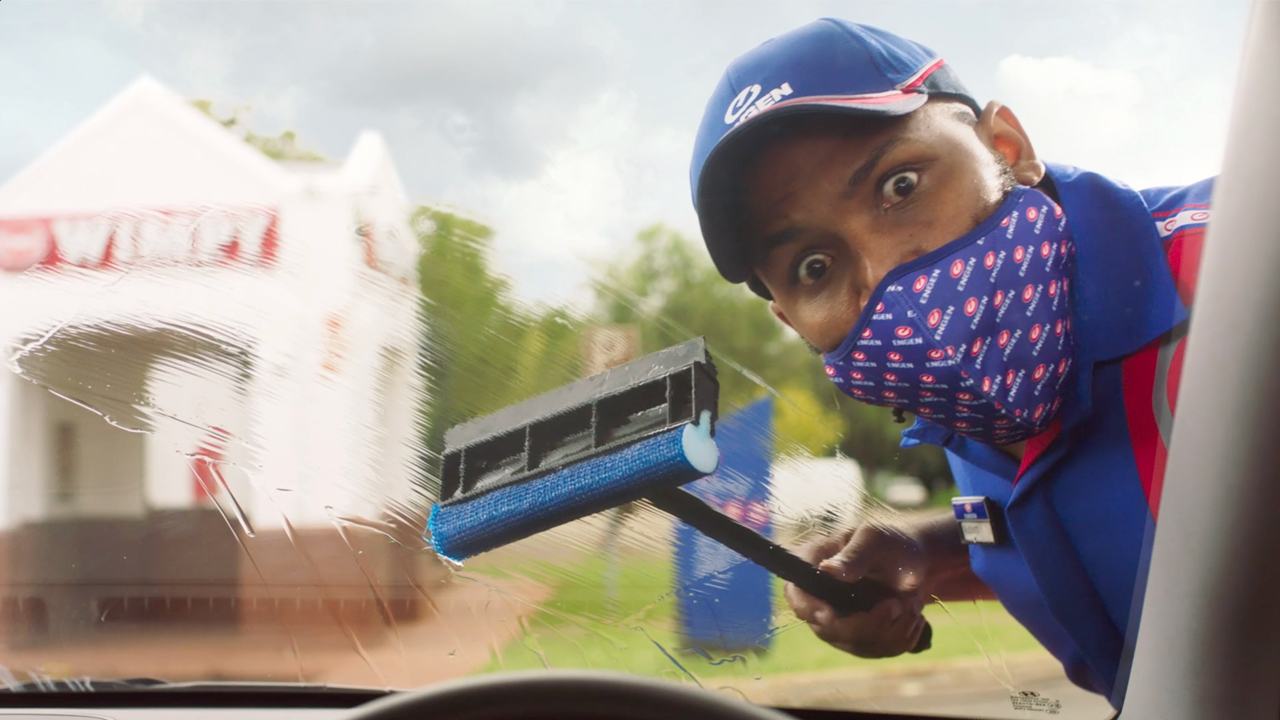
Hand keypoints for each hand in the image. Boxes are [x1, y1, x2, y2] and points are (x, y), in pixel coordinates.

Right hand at [784, 523, 930, 657]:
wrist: (918, 563)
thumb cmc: (892, 543)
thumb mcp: (875, 541)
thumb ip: (854, 556)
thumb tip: (828, 570)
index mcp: (814, 566)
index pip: (797, 594)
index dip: (809, 609)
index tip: (831, 616)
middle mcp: (820, 598)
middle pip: (828, 629)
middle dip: (868, 624)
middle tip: (898, 605)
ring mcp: (838, 622)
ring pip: (856, 645)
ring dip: (892, 629)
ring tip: (910, 603)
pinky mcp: (859, 638)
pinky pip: (875, 652)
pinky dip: (901, 638)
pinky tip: (913, 617)